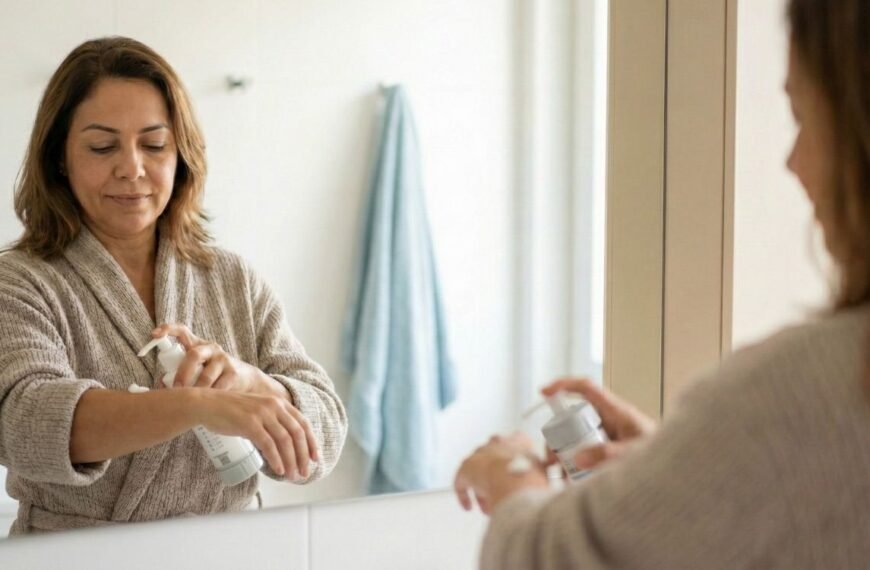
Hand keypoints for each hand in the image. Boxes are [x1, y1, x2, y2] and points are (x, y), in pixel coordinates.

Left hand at [152, 323, 279, 395]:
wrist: (247, 381)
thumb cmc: (213, 376)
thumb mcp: (196, 370)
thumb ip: (178, 374)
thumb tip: (158, 388)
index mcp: (197, 345)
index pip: (182, 331)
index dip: (168, 330)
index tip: (154, 334)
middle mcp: (210, 348)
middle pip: (193, 355)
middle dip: (182, 374)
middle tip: (176, 389)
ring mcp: (223, 359)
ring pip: (205, 377)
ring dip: (197, 392)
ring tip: (194, 402)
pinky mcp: (233, 373)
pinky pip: (218, 388)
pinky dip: (211, 398)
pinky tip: (210, 403)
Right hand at [190, 388, 319, 480]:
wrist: (207, 404)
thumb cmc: (230, 412)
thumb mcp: (257, 412)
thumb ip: (272, 422)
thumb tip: (286, 445)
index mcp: (279, 403)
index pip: (303, 423)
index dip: (311, 442)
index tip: (315, 458)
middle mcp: (274, 406)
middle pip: (297, 434)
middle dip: (303, 456)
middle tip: (305, 472)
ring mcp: (262, 414)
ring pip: (285, 441)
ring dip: (291, 461)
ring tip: (292, 476)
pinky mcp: (250, 423)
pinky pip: (268, 444)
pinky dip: (276, 459)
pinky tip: (279, 470)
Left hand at [454, 433, 547, 514]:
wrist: (512, 477)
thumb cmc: (532, 476)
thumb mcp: (550, 472)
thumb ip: (554, 473)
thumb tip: (564, 481)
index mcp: (518, 439)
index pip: (518, 445)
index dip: (518, 462)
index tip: (520, 474)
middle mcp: (498, 442)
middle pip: (496, 457)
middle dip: (498, 474)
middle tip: (502, 491)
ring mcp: (481, 454)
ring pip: (480, 471)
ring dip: (484, 487)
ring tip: (489, 504)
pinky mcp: (466, 468)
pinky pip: (462, 482)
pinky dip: (465, 494)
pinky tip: (468, 506)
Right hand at [543, 378, 656, 470]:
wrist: (677, 471)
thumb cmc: (660, 456)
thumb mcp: (632, 454)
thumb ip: (606, 454)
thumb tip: (578, 457)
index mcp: (616, 411)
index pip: (586, 388)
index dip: (564, 385)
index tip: (545, 392)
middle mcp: (609, 420)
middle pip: (574, 417)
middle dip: (558, 435)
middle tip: (552, 456)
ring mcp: (607, 435)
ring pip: (576, 436)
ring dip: (564, 452)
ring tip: (560, 473)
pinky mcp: (607, 450)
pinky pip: (584, 451)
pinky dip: (575, 463)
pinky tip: (571, 479)